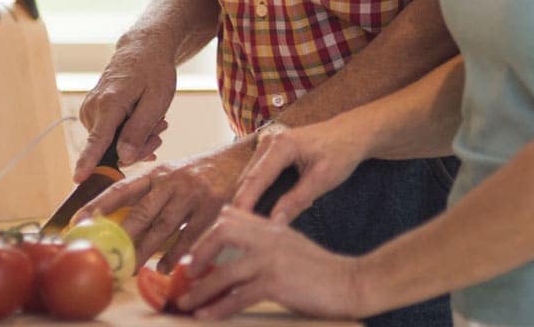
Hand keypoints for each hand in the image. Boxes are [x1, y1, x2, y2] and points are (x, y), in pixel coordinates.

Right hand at [75, 32, 176, 179]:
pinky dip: (128, 135)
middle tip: (161, 131)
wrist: (142, 50)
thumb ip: (139, 129)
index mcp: (110, 103)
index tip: (77, 179)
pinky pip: (108, 138)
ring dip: (136, 141)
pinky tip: (144, 124)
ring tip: (156, 122)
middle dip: (138, 148)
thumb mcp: (157, 99)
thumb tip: (123, 158)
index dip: (88, 162)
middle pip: (111, 150)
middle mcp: (93, 109)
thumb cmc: (153, 72)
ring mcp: (89, 112)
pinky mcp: (91, 115)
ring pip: (111, 146)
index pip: (97, 139)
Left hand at [78, 142, 250, 267]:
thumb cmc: (201, 172)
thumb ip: (152, 194)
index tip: (78, 220)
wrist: (241, 157)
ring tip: (129, 270)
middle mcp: (173, 181)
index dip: (99, 204)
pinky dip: (175, 254)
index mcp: (159, 173)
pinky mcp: (213, 207)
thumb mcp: (175, 174)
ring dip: (144, 252)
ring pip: (163, 228)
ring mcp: (193, 194)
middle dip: (120, 237)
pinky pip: (189, 236)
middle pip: (141, 213)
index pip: (123, 188)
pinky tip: (165, 267)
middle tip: (104, 257)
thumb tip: (120, 221)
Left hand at [178, 206, 365, 320]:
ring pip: (224, 271)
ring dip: (200, 290)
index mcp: (272, 226)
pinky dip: (217, 308)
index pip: (231, 216)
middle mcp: (269, 236)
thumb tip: (239, 248)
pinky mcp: (276, 282)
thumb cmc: (321, 270)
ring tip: (183, 302)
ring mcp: (272, 258)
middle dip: (198, 252)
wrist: (350, 281)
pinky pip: (238, 296)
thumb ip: (267, 241)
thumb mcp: (291, 246)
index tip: (192, 254)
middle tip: (184, 273)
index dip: (206, 233)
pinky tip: (204, 317)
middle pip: (222, 231)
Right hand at [232, 120, 365, 224]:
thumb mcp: (323, 179)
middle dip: (241, 205)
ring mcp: (268, 143)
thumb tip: (273, 223)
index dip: (244, 205)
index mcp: (282, 145)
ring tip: (246, 227)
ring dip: (246, 199)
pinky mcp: (271, 149)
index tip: (236, 228)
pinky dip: (255, 191)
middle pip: (247, 179)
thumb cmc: (341, 152)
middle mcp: (270, 140)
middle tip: (239, 234)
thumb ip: (297, 201)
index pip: (255, 179)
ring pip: (249, 177)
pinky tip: (258, 211)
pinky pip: (257, 174)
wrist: (352, 132)